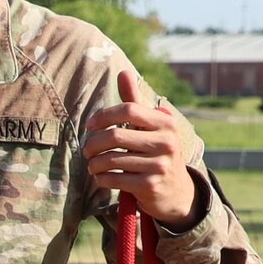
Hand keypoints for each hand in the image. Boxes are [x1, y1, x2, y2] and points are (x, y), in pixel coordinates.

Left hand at [84, 68, 197, 226]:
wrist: (176, 191)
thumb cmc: (155, 153)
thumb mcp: (149, 127)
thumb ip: (134, 102)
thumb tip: (123, 72)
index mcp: (165, 123)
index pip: (128, 110)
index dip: (103, 116)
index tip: (89, 126)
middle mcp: (166, 142)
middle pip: (115, 136)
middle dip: (93, 144)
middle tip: (86, 151)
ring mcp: (159, 165)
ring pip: (110, 159)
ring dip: (94, 164)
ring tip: (93, 165)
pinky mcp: (150, 186)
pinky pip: (113, 179)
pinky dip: (101, 178)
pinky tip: (102, 177)